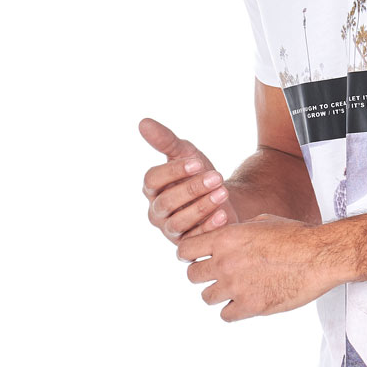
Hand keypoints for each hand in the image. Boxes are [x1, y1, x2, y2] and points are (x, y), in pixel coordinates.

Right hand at [140, 117, 239, 244]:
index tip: (196, 162)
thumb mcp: (186, 154)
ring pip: (179, 222)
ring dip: (201, 207)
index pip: (153, 179)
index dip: (173, 171)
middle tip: (216, 177)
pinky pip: (195, 239)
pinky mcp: (188, 244)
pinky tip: (223, 215)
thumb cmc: (199, 173)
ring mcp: (170, 230)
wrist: (224, 196)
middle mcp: (156, 211)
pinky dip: (209, 227)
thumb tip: (143, 122)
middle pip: (166, 202)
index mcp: (152, 188)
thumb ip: (165, 140)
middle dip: (192, 189)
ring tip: (223, 193)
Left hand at [177, 214, 337, 320]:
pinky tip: (247, 301)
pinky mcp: (250, 306)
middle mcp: (225, 263)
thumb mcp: (261, 221)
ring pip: (207, 297)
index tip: (199, 258)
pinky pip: (226, 315)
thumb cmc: (296, 235)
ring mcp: (236, 287)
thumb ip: (237, 232)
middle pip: (192, 276)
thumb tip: (226, 239)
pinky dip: (234, 310)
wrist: (320, 256)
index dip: (191, 255)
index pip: (185, 250)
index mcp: (225, 238)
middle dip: (204, 275)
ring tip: (237, 289)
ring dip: (219, 293)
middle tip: (219, 275)